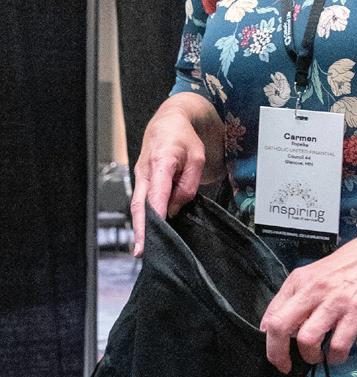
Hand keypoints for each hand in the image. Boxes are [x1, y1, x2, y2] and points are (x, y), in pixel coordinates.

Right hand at [130, 100, 217, 255]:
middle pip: (140, 204)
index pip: (157, 192)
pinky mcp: (142, 183)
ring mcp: (140, 178)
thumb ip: (189, 184)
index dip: (156, 212)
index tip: (156, 230)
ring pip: (138, 206)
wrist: (167, 123)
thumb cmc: (184, 139)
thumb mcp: (197, 157)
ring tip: (143, 250)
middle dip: (140, 229)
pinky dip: (144, 219)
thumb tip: (175, 208)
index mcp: (161, 162)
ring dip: (140, 227)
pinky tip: (148, 234)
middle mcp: (145, 172)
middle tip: (140, 252)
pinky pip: (142, 203)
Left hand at [259, 236, 356, 373]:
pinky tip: (338, 355)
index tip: (276, 351)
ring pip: (307, 339)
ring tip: (318, 356)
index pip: (272, 314)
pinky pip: (338, 344)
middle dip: (278, 354)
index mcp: (300, 280)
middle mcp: (313, 289)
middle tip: (286, 365)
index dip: (269, 340)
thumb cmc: (347, 265)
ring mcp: (335, 300)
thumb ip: (295, 297)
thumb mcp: (315, 274)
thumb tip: (275, 326)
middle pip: (281, 327)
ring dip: (310, 356)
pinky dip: (335, 357)